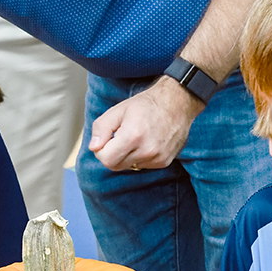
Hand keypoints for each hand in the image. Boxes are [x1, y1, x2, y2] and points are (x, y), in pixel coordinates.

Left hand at [88, 77, 204, 170]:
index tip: (107, 140)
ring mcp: (157, 158)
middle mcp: (146, 150)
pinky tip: (147, 142)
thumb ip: (101, 128)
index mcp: (132, 136)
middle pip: (116, 165)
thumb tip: (94, 147)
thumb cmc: (148, 105)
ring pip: (130, 166)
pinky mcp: (164, 161)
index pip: (106, 159)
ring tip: (137, 138)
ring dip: (128, 156)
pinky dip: (140, 157)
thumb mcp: (118, 110)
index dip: (102, 150)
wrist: (177, 104)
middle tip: (120, 138)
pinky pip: (143, 165)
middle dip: (113, 154)